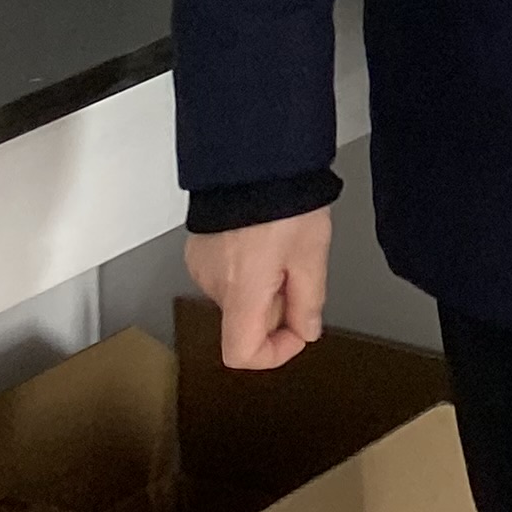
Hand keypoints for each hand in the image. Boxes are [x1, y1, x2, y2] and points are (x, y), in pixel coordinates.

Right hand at [188, 208, 332, 369]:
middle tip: (300, 272)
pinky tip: (266, 238)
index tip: (297, 333)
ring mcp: (202, 264)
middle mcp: (212, 283)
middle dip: (276, 308)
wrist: (253, 157)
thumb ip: (308, 299)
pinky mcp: (200, 247)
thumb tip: (306, 329)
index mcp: (241, 292)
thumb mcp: (311, 253)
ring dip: (264, 285)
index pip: (241, 354)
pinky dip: (248, 267)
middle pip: (244, 321)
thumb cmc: (282, 199)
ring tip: (285, 246)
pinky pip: (227, 272)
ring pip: (237, 296)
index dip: (273, 354)